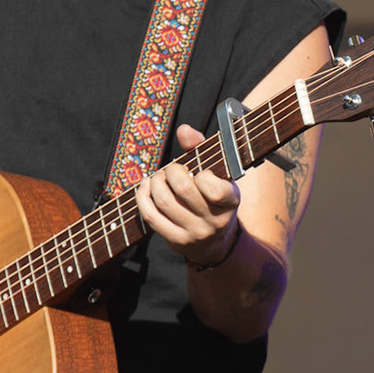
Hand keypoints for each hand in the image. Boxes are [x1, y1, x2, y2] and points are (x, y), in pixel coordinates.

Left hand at [137, 124, 242, 266]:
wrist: (215, 242)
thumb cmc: (213, 198)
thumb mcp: (218, 174)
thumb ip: (201, 149)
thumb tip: (183, 130)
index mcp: (231, 202)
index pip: (215, 189)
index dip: (202, 175)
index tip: (199, 173)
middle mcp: (215, 221)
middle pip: (183, 189)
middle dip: (171, 171)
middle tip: (172, 169)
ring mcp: (195, 233)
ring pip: (164, 201)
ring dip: (156, 182)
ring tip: (159, 177)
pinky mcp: (176, 241)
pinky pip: (150, 216)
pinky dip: (143, 197)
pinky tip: (146, 187)